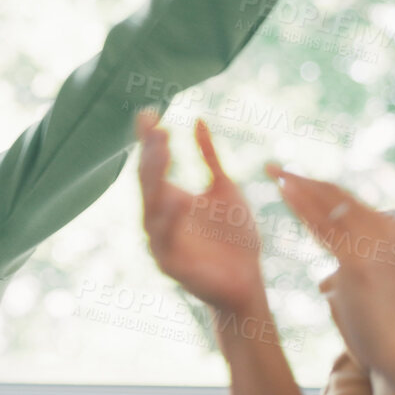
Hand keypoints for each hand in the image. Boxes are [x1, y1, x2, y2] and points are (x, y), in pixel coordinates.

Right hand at [134, 111, 266, 314]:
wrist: (247, 281)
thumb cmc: (236, 237)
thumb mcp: (226, 188)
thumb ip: (210, 157)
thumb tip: (198, 120)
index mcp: (169, 197)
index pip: (152, 164)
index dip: (149, 140)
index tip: (149, 113)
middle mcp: (159, 216)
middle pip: (147, 181)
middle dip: (151, 155)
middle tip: (158, 130)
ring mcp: (161, 240)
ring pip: (150, 208)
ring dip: (155, 180)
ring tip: (162, 153)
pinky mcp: (169, 263)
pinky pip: (163, 240)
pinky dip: (168, 220)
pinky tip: (178, 201)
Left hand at [268, 165, 394, 380]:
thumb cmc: (384, 329)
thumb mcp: (371, 290)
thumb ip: (347, 277)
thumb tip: (324, 282)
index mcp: (393, 233)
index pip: (349, 203)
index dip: (318, 188)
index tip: (293, 179)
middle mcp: (387, 230)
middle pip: (338, 196)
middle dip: (303, 178)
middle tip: (274, 166)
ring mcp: (375, 243)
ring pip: (329, 204)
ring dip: (298, 184)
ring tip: (272, 170)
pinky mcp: (358, 259)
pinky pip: (322, 225)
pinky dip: (301, 204)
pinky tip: (283, 189)